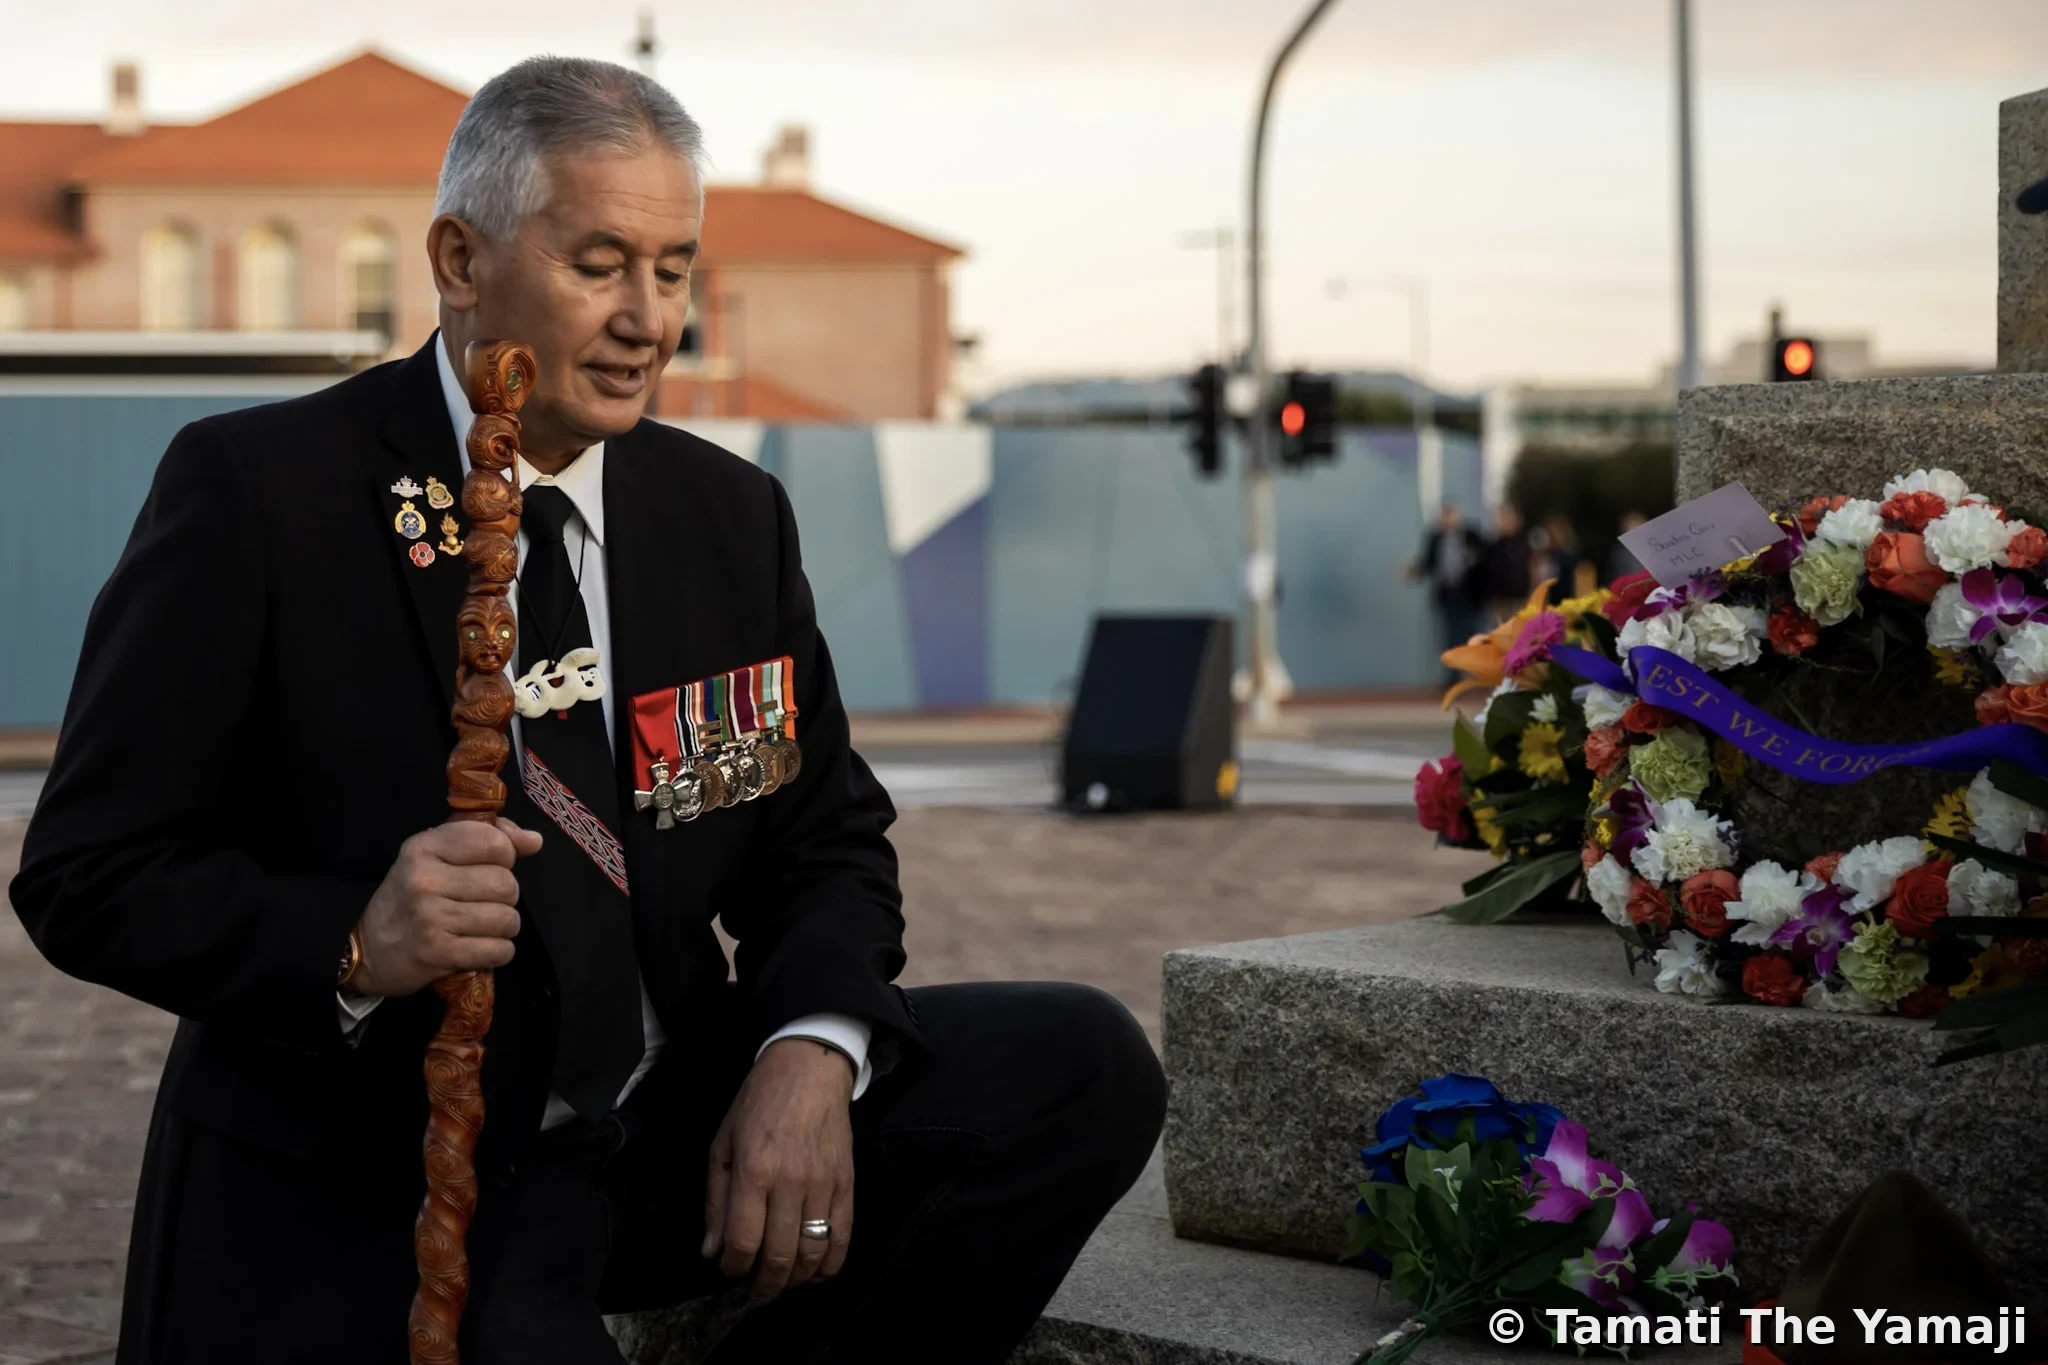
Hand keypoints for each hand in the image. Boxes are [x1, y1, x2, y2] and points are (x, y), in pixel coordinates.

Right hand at [348, 817, 541, 997]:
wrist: (366, 948)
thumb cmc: (410, 897)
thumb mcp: (436, 855)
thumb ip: (486, 838)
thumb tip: (534, 841)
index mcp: (424, 847)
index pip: (492, 841)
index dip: (505, 854)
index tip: (493, 865)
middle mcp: (425, 879)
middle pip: (505, 883)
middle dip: (505, 896)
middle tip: (484, 902)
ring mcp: (431, 918)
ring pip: (506, 918)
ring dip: (503, 926)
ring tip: (483, 926)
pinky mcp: (438, 953)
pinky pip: (498, 950)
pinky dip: (498, 951)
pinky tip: (480, 947)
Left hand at [701, 1038, 855, 1300]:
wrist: (809, 1069)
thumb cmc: (757, 1104)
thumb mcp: (722, 1145)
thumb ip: (716, 1201)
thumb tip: (712, 1251)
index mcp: (754, 1171)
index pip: (744, 1241)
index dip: (734, 1268)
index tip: (729, 1271)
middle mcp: (790, 1182)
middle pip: (780, 1255)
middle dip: (765, 1284)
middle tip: (756, 1292)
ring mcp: (823, 1184)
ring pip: (813, 1252)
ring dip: (796, 1279)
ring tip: (783, 1284)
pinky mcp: (847, 1183)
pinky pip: (843, 1236)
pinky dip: (831, 1264)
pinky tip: (817, 1274)